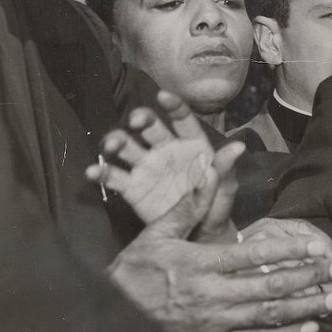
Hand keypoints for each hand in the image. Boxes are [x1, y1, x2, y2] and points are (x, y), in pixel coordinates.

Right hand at [87, 91, 240, 240]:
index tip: (163, 96)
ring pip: (127, 146)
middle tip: (136, 120)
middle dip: (142, 119)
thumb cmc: (215, 206)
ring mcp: (146, 167)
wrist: (198, 235)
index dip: (174, 107)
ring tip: (112, 144)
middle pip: (150, 128)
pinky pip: (113, 176)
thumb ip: (226, 169)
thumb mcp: (224, 189)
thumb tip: (238, 146)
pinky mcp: (131, 187)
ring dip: (117, 140)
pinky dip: (101, 172)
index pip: (183, 120)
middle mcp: (166, 150)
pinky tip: (92, 172)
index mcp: (192, 146)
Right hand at [107, 198, 331, 331]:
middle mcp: (210, 295)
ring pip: (268, 315)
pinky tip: (310, 327)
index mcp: (199, 264)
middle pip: (269, 286)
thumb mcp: (157, 235)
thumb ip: (189, 205)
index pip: (251, 255)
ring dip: (305, 306)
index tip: (315, 245)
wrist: (110, 321)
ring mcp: (214, 323)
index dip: (287, 250)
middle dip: (308, 278)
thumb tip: (210, 168)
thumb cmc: (135, 272)